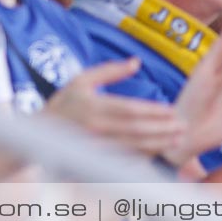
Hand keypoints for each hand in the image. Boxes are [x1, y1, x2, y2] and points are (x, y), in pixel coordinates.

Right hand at [43, 58, 183, 158]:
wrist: (40, 133)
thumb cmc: (63, 103)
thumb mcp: (81, 80)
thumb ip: (109, 71)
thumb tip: (136, 62)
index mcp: (92, 105)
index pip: (128, 109)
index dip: (152, 112)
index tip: (171, 111)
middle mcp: (95, 127)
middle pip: (135, 130)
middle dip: (161, 129)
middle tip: (182, 127)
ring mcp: (96, 146)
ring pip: (133, 147)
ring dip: (157, 144)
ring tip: (176, 140)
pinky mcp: (97, 159)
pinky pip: (125, 159)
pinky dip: (144, 156)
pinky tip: (158, 151)